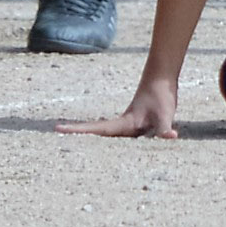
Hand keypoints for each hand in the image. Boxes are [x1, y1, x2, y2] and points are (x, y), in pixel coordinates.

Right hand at [67, 81, 184, 138]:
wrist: (162, 79)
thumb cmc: (161, 96)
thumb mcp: (164, 115)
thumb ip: (164, 129)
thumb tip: (170, 137)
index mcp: (124, 124)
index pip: (97, 130)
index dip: (77, 131)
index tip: (57, 129)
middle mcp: (121, 125)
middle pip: (94, 133)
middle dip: (75, 135)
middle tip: (55, 136)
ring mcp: (126, 126)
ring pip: (104, 136)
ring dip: (89, 139)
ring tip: (70, 143)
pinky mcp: (133, 127)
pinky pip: (117, 138)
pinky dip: (108, 142)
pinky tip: (104, 148)